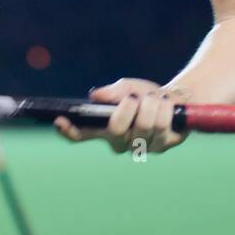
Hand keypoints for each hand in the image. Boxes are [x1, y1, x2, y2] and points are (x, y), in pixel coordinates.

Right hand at [53, 78, 189, 155]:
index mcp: (105, 128)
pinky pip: (161, 126)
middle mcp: (119, 142)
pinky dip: (164, 109)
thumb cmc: (144, 95)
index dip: (69, 130)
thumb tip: (96, 95)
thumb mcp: (128, 88)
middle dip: (128, 107)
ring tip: (154, 100)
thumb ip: (113, 91)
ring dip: (150, 104)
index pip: (82, 134)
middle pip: (116, 129)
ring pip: (143, 125)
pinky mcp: (161, 147)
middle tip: (135, 98)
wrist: (174, 99)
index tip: (60, 120)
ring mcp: (140, 147)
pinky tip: (166, 107)